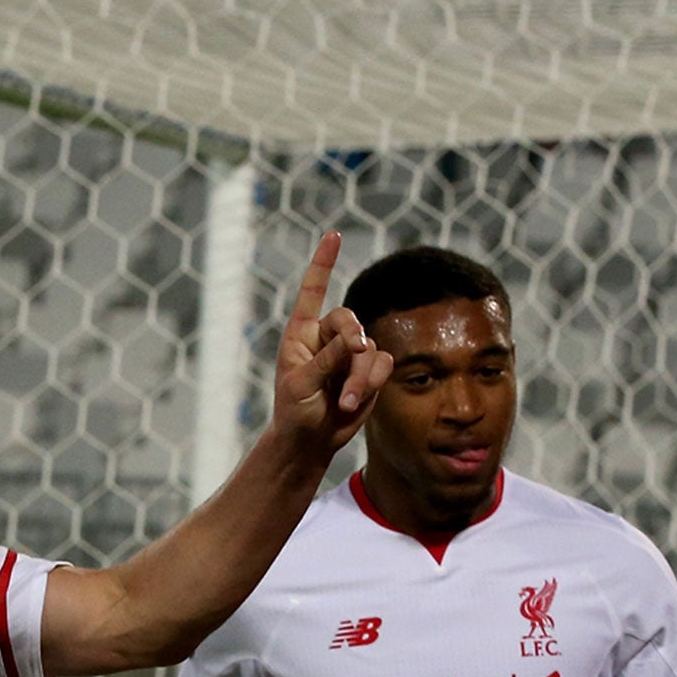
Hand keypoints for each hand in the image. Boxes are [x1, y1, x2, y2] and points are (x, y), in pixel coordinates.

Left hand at [269, 231, 390, 458]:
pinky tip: (354, 403)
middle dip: (353, 340)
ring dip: (360, 377)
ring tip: (345, 402)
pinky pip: (382, 365)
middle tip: (354, 354)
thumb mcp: (301, 385)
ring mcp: (350, 354)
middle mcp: (327, 337)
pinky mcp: (368, 371)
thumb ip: (326, 361)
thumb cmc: (294, 411)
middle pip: (350, 320)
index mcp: (301, 333)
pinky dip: (371, 383)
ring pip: (369, 348)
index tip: (334, 235)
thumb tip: (355, 341)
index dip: (323, 264)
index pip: (313, 291)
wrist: (310, 440)